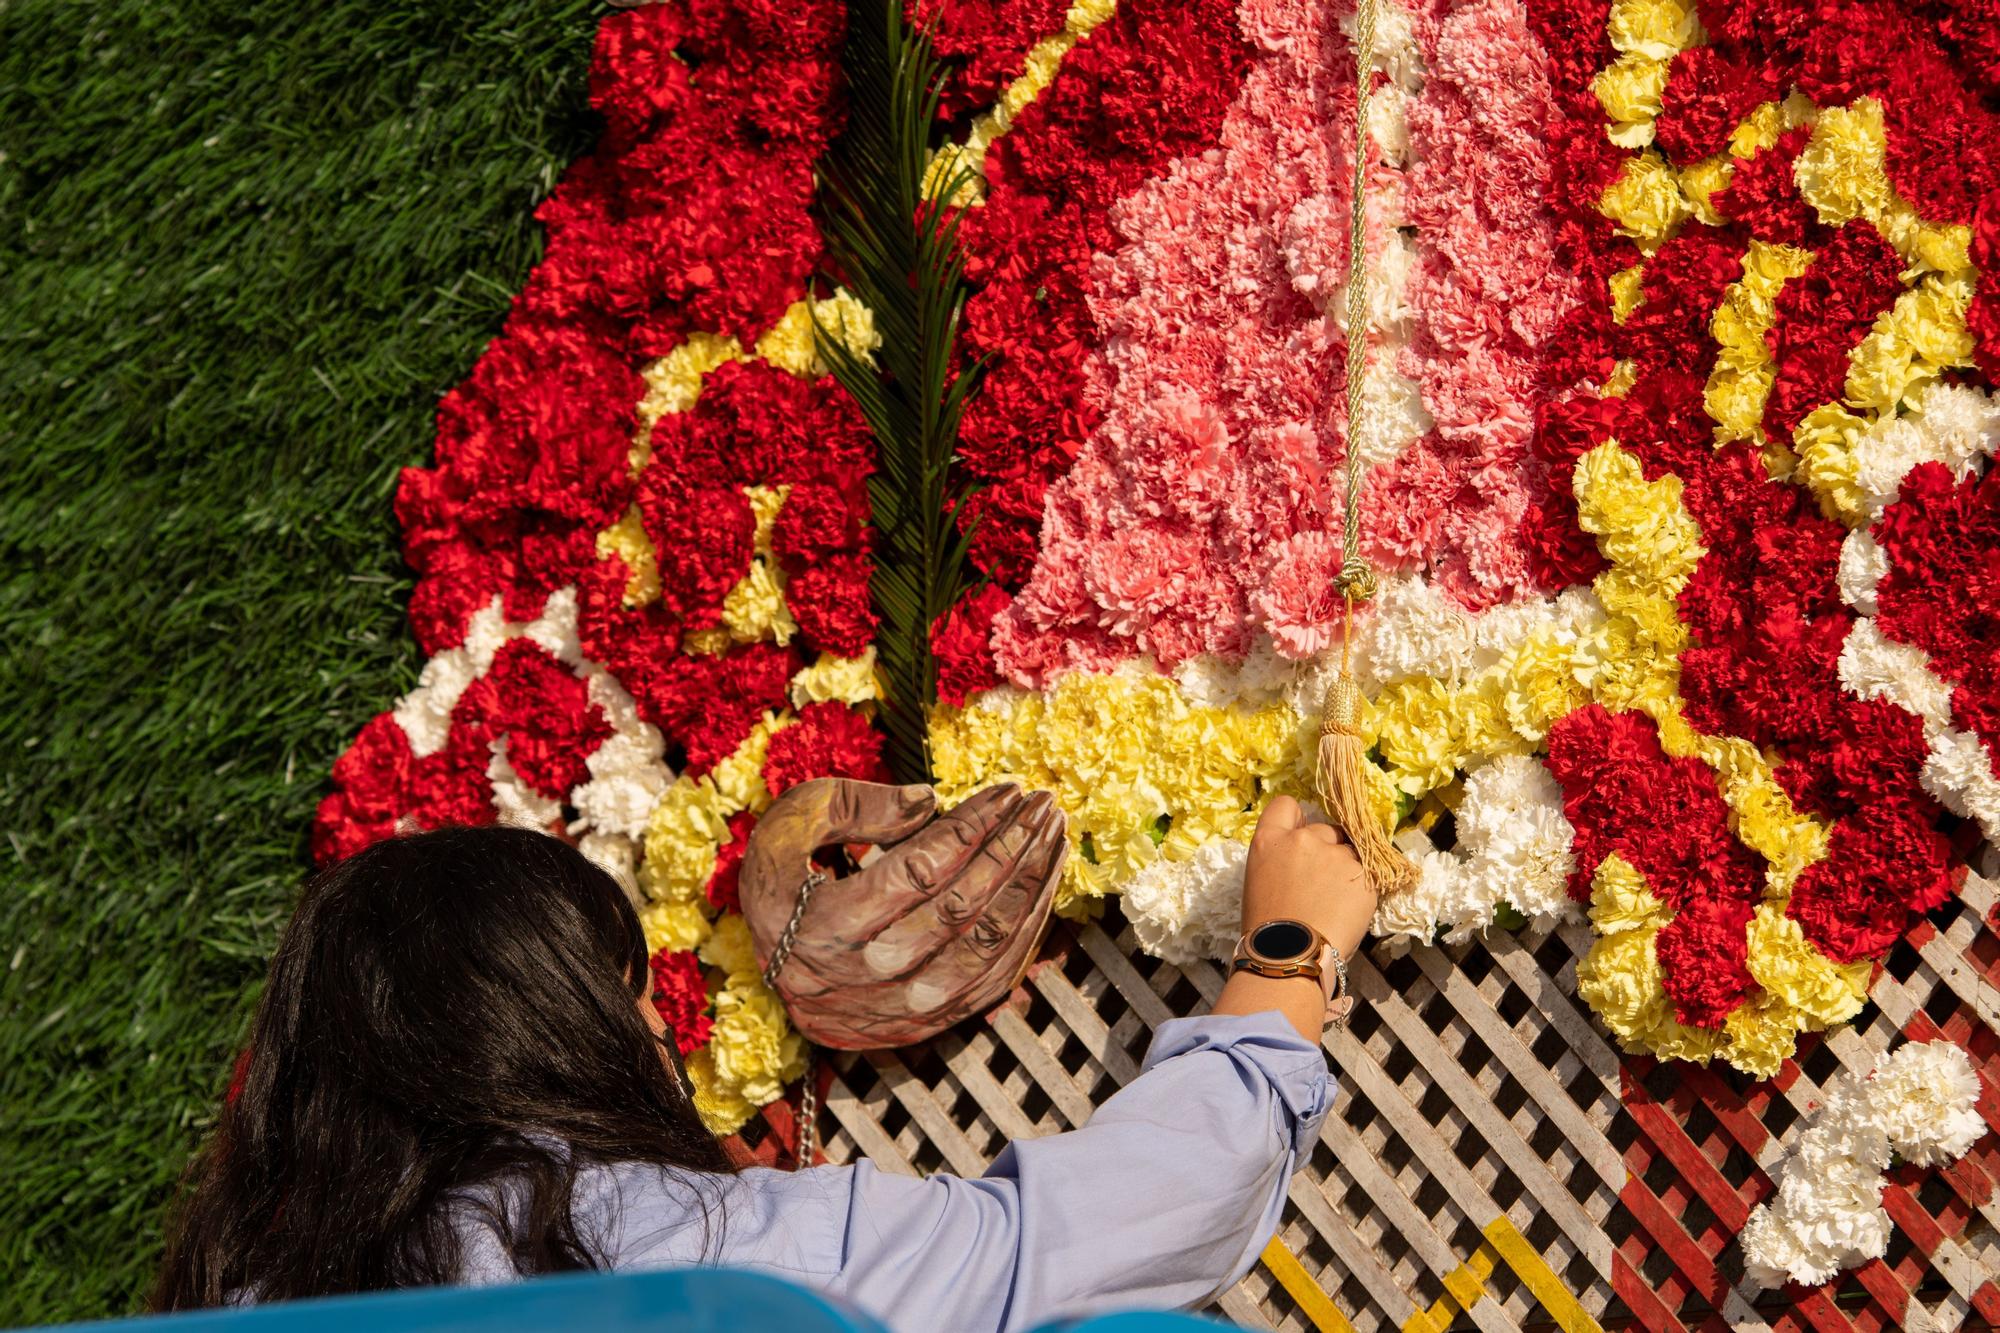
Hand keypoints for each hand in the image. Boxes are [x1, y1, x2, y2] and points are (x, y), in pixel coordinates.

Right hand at [738, 778, 1066, 1049]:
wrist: (776, 976)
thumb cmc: (786, 889)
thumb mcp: (787, 830)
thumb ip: (851, 806)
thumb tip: (929, 800)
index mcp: (828, 926)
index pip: (919, 869)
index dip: (972, 826)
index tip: (1008, 791)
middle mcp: (868, 976)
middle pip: (961, 908)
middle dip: (1013, 848)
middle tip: (1043, 804)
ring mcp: (902, 1008)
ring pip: (986, 948)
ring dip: (1031, 888)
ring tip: (1054, 836)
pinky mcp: (928, 1023)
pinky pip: (994, 981)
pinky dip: (1027, 932)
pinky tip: (1043, 886)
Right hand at [1242, 794, 1375, 960]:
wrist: (1291, 958)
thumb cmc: (1268, 932)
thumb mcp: (1260, 883)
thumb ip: (1281, 860)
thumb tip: (1303, 861)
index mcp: (1269, 841)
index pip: (1286, 806)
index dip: (1297, 821)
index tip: (1301, 838)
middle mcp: (1302, 839)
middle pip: (1324, 829)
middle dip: (1327, 850)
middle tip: (1322, 884)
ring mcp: (1336, 855)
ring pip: (1351, 852)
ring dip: (1348, 870)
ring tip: (1337, 903)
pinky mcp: (1364, 875)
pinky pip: (1369, 874)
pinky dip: (1363, 889)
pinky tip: (1349, 911)